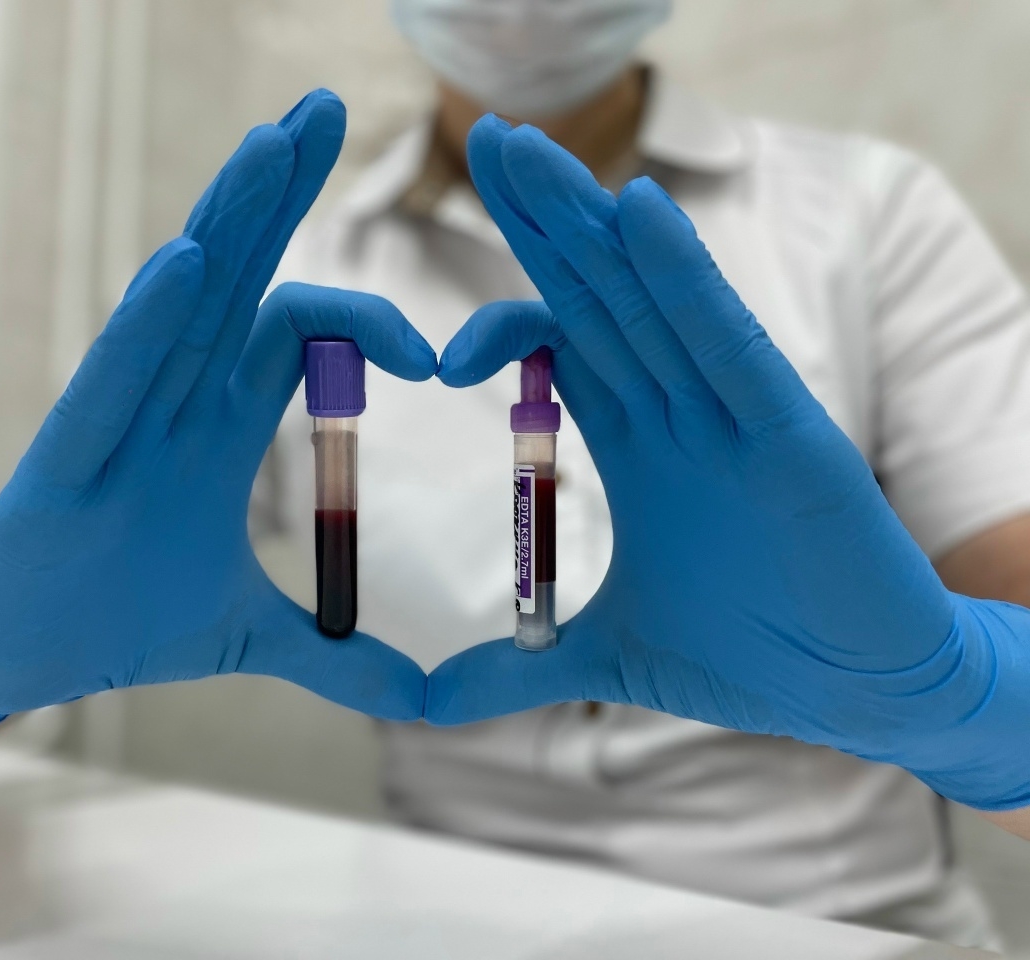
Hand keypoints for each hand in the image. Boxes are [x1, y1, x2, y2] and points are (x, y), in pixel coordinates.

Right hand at [0, 91, 435, 734]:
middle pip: (234, 273)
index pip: (293, 332)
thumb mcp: (255, 638)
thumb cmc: (129, 617)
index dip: (365, 327)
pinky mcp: (66, 459)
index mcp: (219, 420)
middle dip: (275, 191)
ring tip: (271, 145)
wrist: (31, 657)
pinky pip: (111, 378)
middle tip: (323, 108)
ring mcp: (117, 421)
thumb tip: (422, 700)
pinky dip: (147, 325)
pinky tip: (187, 264)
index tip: (441, 362)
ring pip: (176, 303)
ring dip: (226, 223)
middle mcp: (171, 399)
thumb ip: (337, 658)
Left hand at [426, 116, 1029, 811]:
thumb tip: (419, 705)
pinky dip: (683, 279)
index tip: (432, 361)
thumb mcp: (608, 658)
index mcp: (641, 446)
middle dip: (543, 223)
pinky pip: (727, 343)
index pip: (567, 348)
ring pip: (652, 298)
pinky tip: (638, 213)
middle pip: (601, 296)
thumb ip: (513, 672)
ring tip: (530, 154)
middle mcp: (682, 412)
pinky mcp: (788, 437)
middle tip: (488, 143)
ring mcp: (735, 415)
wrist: (868, 693)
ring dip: (591, 223)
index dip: (504, 324)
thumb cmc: (758, 652)